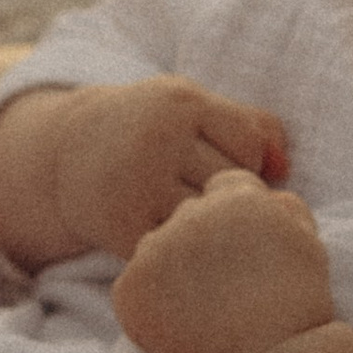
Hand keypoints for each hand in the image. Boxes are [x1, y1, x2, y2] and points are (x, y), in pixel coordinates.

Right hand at [0, 77, 288, 263]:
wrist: (66, 151)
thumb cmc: (149, 126)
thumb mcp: (191, 106)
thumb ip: (249, 125)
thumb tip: (285, 170)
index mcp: (180, 103)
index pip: (249, 143)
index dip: (248, 161)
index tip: (225, 165)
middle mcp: (157, 139)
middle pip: (231, 184)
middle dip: (230, 196)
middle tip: (208, 197)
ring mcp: (137, 185)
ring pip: (207, 218)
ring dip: (212, 226)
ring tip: (197, 219)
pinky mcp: (121, 226)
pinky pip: (177, 247)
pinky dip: (183, 249)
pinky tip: (174, 237)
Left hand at [113, 170, 336, 352]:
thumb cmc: (297, 309)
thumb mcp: (309, 243)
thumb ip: (284, 207)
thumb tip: (264, 196)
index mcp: (236, 196)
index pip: (220, 190)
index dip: (231, 225)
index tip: (241, 259)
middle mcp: (192, 213)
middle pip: (186, 217)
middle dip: (199, 245)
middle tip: (220, 290)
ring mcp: (157, 248)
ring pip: (156, 250)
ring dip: (169, 271)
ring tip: (199, 312)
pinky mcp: (131, 286)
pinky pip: (133, 287)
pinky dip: (148, 306)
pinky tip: (177, 328)